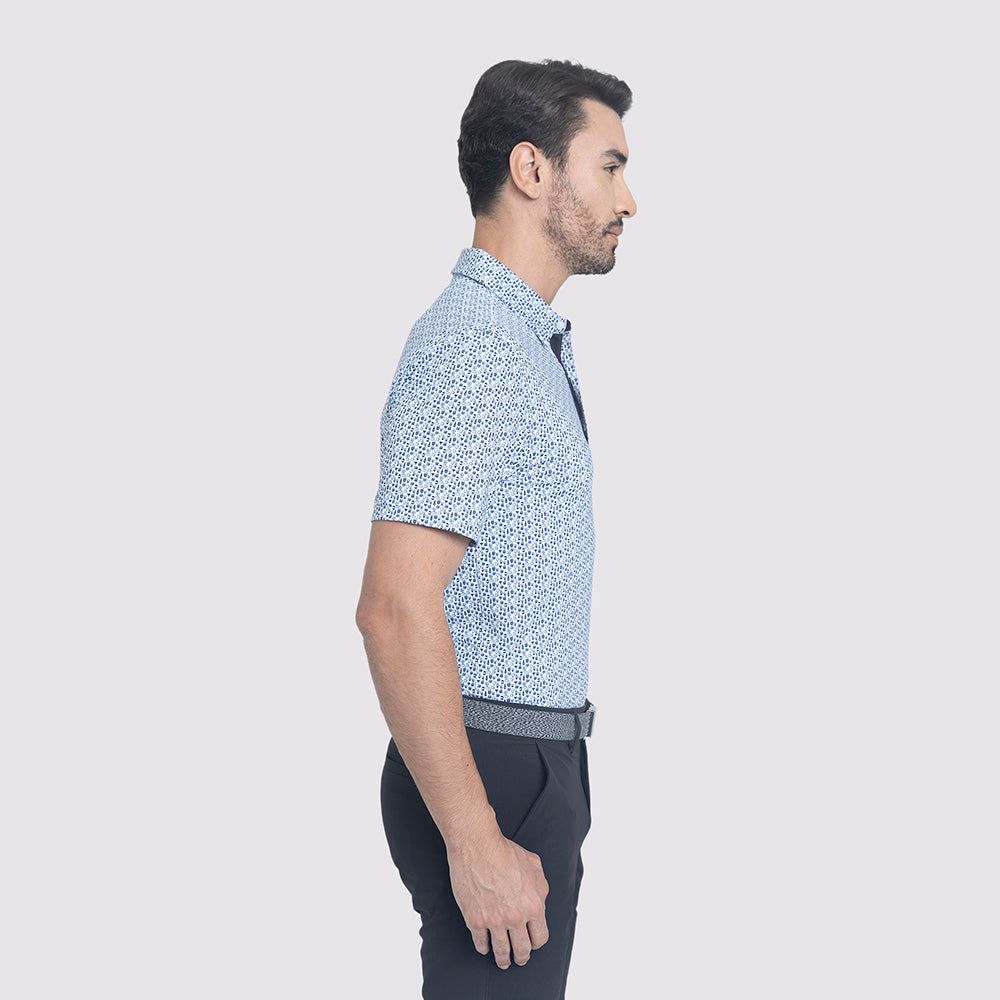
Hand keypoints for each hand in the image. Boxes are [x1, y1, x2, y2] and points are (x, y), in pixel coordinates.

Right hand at [447, 831, 548, 968]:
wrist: (477, 845)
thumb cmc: (504, 851)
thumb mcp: (534, 865)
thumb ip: (541, 887)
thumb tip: (541, 900)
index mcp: (533, 905)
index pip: (540, 938)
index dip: (536, 943)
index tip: (532, 945)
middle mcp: (515, 917)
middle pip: (522, 949)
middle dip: (522, 956)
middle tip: (519, 959)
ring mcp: (494, 921)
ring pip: (502, 951)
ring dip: (503, 959)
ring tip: (503, 961)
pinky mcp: (474, 919)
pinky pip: (481, 943)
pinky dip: (484, 948)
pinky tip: (485, 947)